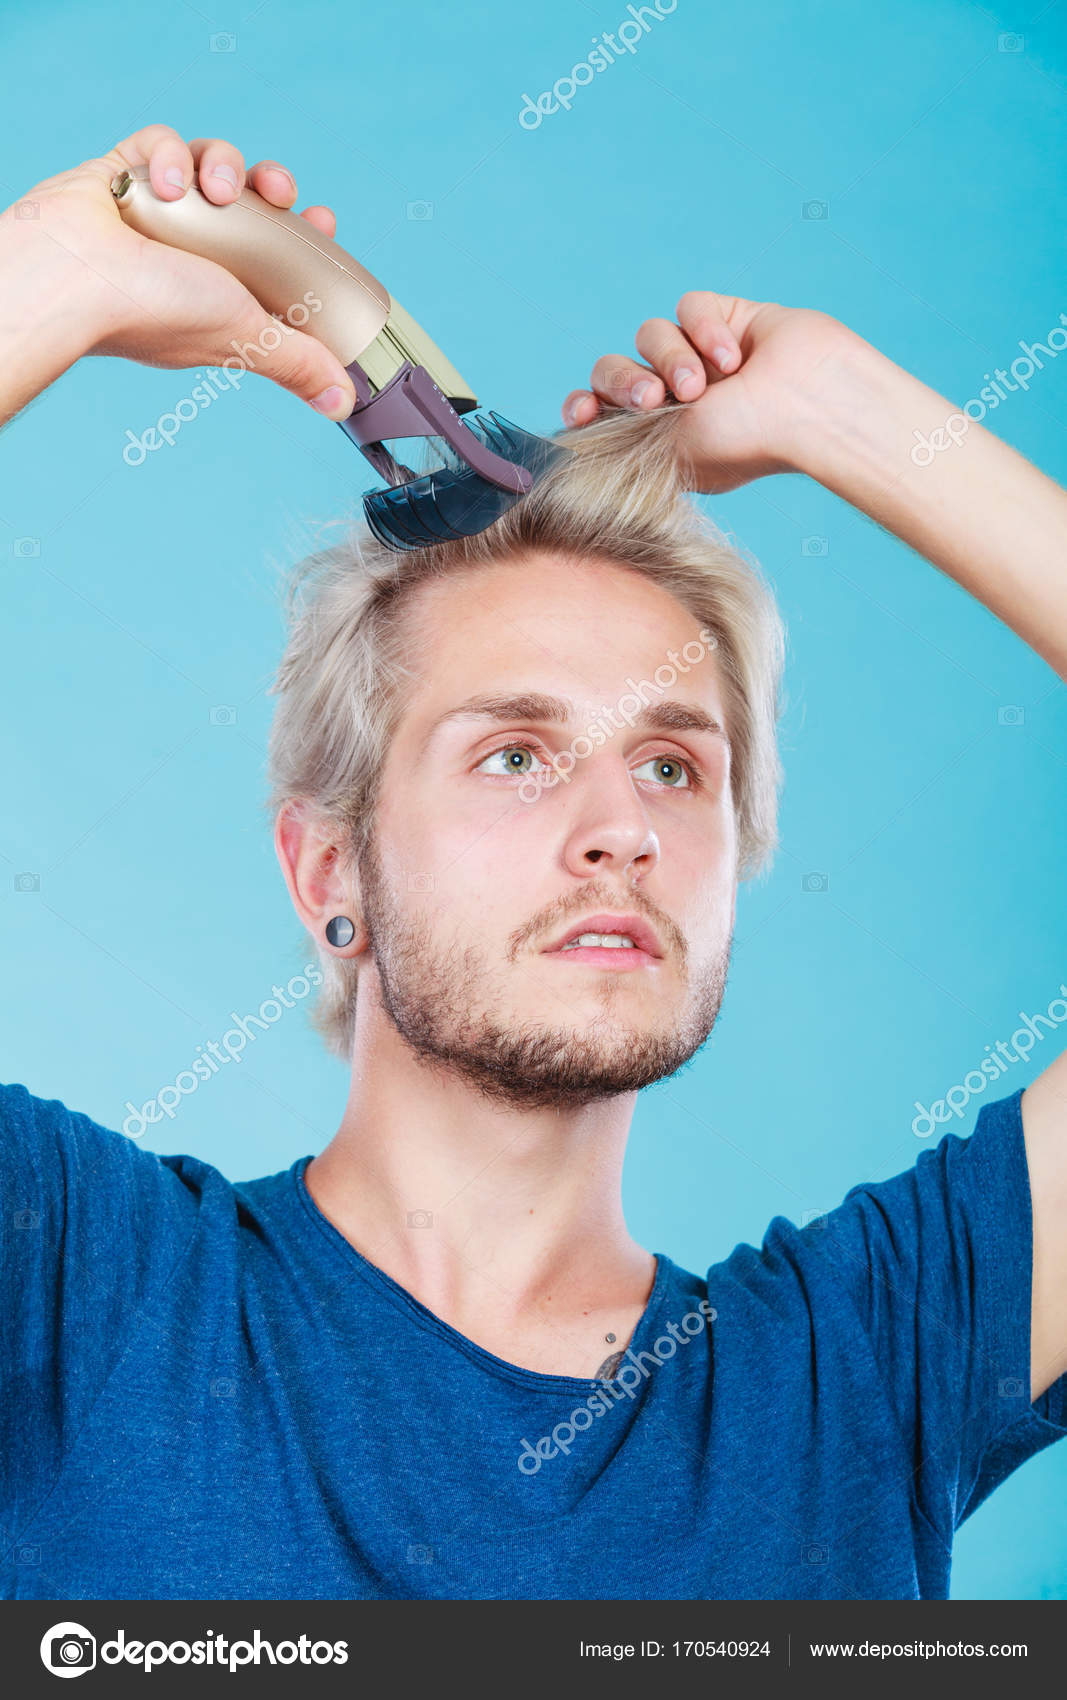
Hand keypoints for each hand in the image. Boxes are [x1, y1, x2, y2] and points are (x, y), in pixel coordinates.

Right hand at [1, 124, 356, 417]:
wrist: (77, 278)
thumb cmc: (153, 313)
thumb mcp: (246, 338)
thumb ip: (296, 365)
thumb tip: (341, 403)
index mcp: (223, 289)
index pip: (276, 255)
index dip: (305, 234)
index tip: (322, 220)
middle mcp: (194, 250)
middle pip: (252, 200)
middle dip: (273, 185)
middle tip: (280, 192)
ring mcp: (160, 211)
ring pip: (211, 164)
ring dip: (223, 165)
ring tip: (215, 190)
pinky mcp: (124, 174)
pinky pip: (159, 144)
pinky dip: (168, 155)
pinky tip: (165, 182)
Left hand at [561, 290, 856, 493]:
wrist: (808, 409)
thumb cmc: (745, 443)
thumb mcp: (672, 452)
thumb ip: (623, 441)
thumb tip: (575, 438)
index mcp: (659, 436)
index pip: (602, 412)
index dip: (583, 406)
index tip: (582, 412)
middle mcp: (676, 397)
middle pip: (615, 369)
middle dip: (625, 382)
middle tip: (651, 401)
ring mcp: (700, 356)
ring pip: (649, 335)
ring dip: (670, 358)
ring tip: (703, 383)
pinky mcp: (727, 317)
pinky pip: (689, 307)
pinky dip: (705, 329)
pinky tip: (733, 356)